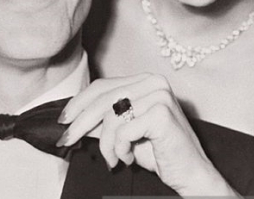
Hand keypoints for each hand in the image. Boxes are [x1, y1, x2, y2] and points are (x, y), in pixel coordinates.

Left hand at [57, 73, 236, 195]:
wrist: (190, 173)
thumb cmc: (159, 153)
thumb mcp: (124, 132)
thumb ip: (102, 121)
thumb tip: (72, 118)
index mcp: (145, 80)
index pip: (103, 86)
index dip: (79, 103)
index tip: (63, 120)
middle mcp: (153, 82)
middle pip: (103, 98)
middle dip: (80, 122)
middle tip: (67, 140)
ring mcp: (159, 95)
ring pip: (111, 116)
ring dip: (106, 145)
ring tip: (114, 159)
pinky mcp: (161, 113)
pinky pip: (123, 131)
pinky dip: (120, 149)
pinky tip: (128, 159)